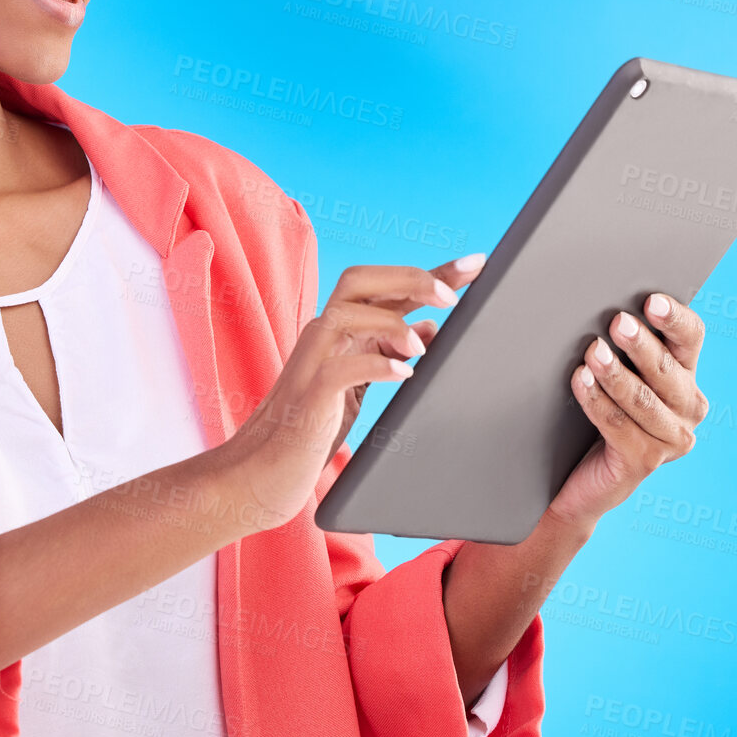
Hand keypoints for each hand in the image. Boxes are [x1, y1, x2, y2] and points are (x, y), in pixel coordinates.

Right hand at [220, 254, 485, 531]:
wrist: (260, 471)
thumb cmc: (310, 428)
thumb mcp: (358, 384)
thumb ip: (386, 352)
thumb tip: (429, 331)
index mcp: (338, 331)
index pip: (385, 286)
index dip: (432, 273)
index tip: (476, 264)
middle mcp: (322, 336)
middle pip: (360, 281)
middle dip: (411, 279)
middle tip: (452, 297)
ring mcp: (311, 362)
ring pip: (345, 313)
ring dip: (392, 323)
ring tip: (423, 350)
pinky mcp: (307, 397)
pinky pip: (341, 368)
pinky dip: (376, 365)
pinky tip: (404, 374)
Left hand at [545, 292, 709, 533]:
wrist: (581, 477)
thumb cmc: (597, 411)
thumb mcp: (617, 374)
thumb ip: (621, 345)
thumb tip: (603, 304)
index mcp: (686, 376)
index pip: (691, 339)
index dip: (674, 319)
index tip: (652, 301)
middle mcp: (688, 409)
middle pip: (666, 369)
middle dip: (640, 344)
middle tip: (616, 322)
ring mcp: (671, 440)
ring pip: (643, 399)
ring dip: (615, 374)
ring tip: (592, 352)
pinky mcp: (645, 462)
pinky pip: (618, 425)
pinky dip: (596, 401)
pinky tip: (580, 381)